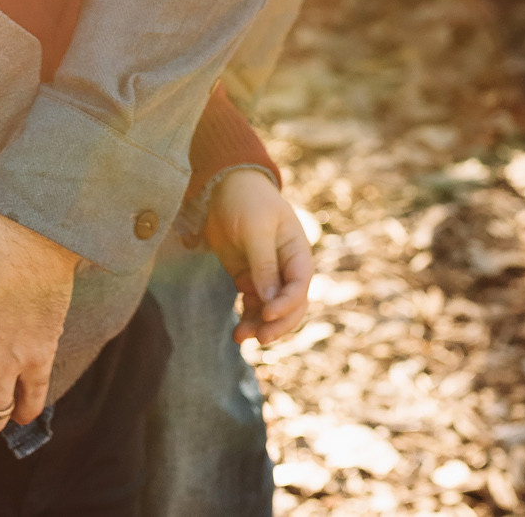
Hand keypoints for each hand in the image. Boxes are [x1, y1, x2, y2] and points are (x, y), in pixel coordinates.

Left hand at [201, 170, 313, 343]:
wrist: (225, 187)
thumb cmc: (247, 201)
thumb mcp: (255, 229)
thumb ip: (264, 264)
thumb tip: (270, 300)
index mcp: (297, 252)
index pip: (300, 285)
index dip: (287, 304)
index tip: (267, 314)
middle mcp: (287, 268)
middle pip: (291, 305)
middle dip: (278, 323)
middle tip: (260, 337)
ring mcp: (268, 275)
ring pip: (271, 311)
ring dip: (259, 326)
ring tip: (240, 337)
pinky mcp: (249, 279)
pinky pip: (253, 306)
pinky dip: (247, 319)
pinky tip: (237, 332)